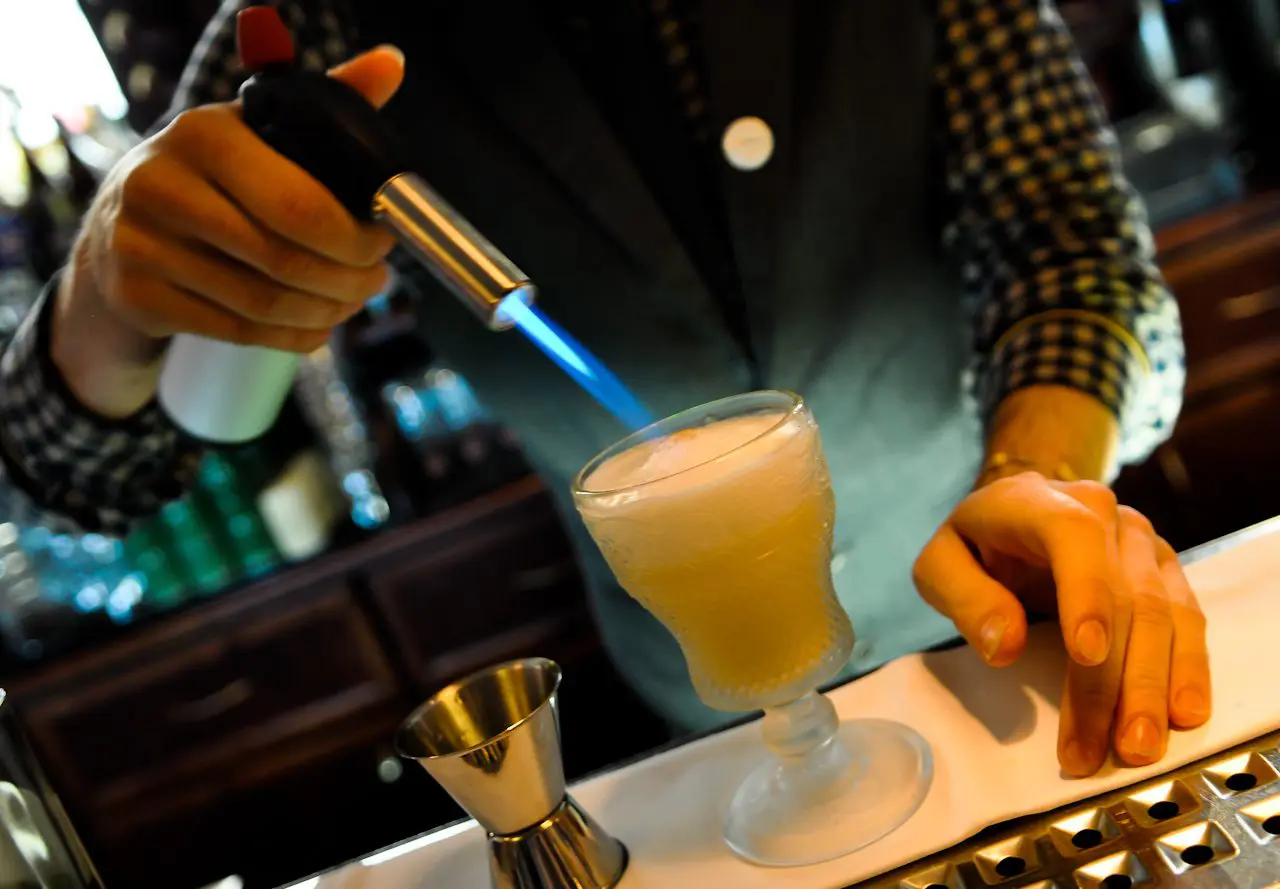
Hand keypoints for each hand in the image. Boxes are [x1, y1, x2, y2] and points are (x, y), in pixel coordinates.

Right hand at [53, 46, 405, 417]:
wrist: (116, 233)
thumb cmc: (212, 179)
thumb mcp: (259, 130)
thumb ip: (329, 102)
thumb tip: (391, 65)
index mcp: (204, 136)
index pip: (298, 205)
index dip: (355, 236)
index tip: (384, 240)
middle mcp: (162, 185)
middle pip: (285, 260)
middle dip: (349, 279)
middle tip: (377, 279)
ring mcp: (141, 245)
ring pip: (265, 303)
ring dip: (328, 310)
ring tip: (354, 301)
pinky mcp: (138, 296)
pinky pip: (240, 331)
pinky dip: (295, 335)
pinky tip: (318, 324)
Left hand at [912, 472, 1211, 775]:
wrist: (1012, 514)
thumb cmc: (974, 545)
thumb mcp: (940, 566)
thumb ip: (965, 598)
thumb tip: (1004, 644)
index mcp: (1036, 501)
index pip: (1074, 536)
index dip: (1086, 593)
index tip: (1087, 654)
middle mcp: (1100, 512)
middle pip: (1125, 594)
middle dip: (1120, 677)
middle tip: (1114, 745)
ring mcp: (1138, 540)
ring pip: (1162, 613)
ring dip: (1154, 685)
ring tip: (1140, 747)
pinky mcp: (1162, 569)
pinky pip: (1186, 618)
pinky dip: (1185, 668)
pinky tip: (1182, 713)